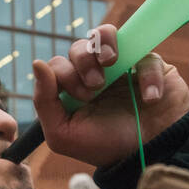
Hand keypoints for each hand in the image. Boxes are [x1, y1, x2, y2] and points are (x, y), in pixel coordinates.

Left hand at [32, 24, 188, 167]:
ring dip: (104, 44)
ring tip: (111, 62)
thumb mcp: (64, 134)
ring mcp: (122, 66)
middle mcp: (96, 75)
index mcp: (73, 89)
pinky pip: (145, 53)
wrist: (151, 155)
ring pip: (105, 34)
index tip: (82, 97)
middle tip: (96, 85)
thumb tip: (37, 62)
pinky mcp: (151, 66)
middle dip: (82, 61)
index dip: (64, 73)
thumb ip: (44, 101)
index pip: (57, 64)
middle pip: (78, 46)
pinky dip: (147, 74)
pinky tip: (149, 99)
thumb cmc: (106, 146)